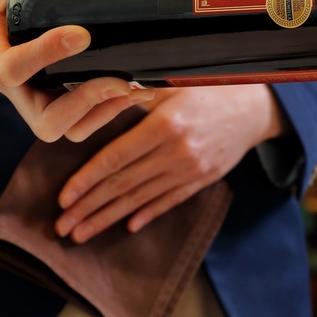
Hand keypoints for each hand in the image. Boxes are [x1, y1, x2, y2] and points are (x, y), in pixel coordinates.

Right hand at [0, 0, 154, 141]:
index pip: (10, 67)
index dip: (47, 57)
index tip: (81, 34)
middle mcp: (4, 77)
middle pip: (43, 119)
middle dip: (87, 102)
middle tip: (122, 78)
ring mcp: (26, 90)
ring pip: (62, 128)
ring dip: (102, 113)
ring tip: (135, 85)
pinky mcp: (46, 93)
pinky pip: (75, 121)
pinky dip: (105, 111)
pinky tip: (132, 87)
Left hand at [55, 85, 285, 241]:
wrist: (254, 106)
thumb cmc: (205, 88)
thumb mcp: (166, 83)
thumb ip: (126, 97)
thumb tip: (85, 113)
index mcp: (165, 125)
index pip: (116, 158)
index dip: (87, 180)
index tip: (64, 198)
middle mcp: (179, 152)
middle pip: (124, 185)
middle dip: (90, 208)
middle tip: (62, 227)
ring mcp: (193, 168)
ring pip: (143, 198)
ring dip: (110, 218)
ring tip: (83, 233)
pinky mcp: (205, 178)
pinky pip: (171, 200)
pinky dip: (148, 213)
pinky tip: (128, 226)